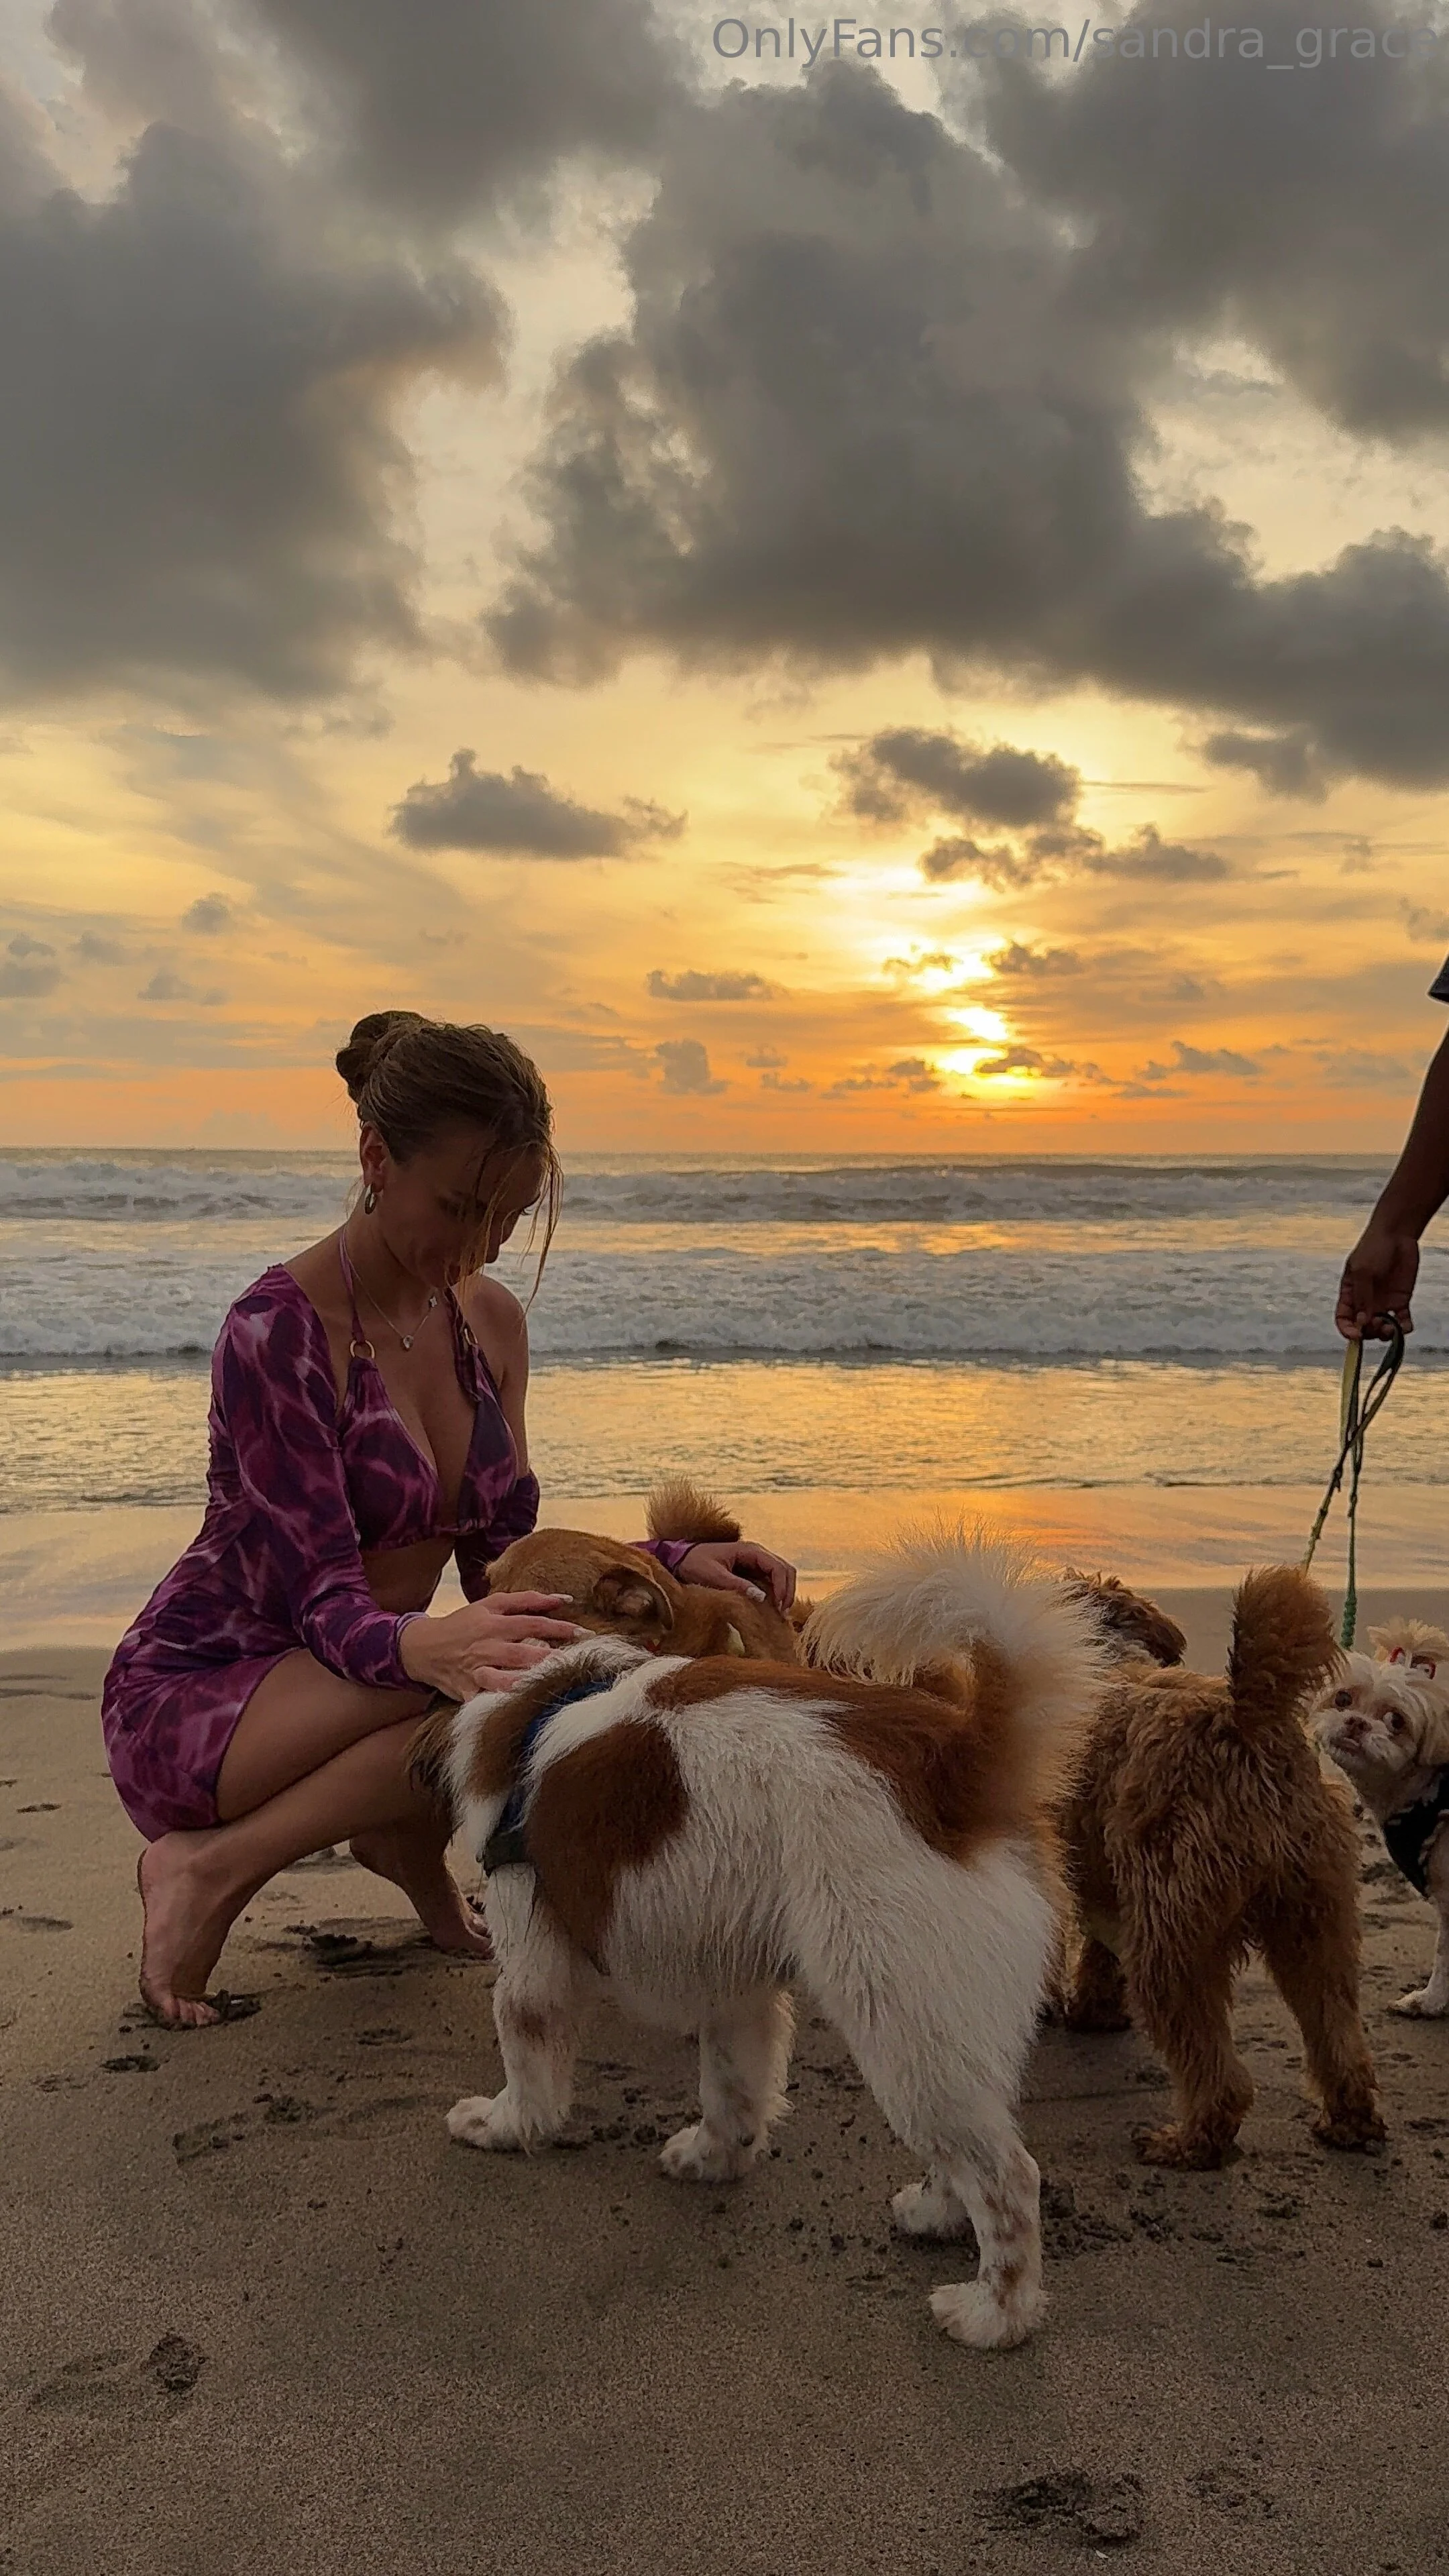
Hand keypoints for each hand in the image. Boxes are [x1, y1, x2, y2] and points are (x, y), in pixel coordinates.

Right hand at [400, 1592, 586, 1697]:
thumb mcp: (490, 1604)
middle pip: (521, 1654)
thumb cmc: (464, 1624)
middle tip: (574, 1664)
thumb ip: (526, 1600)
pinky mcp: (466, 1692)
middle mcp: (486, 1647)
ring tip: (548, 1686)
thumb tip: (563, 1599)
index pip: (531, 1624)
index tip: (583, 1633)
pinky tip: (517, 1711)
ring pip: (502, 1680)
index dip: (558, 1628)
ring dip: (525, 1684)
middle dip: (549, 1659)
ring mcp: (475, 1671)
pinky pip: (483, 1701)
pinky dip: (497, 1707)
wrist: (423, 1647)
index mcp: (494, 1624)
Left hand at [675, 1540, 796, 1612]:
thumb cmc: (695, 1564)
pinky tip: (772, 1608)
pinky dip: (775, 1593)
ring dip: (784, 1592)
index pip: (777, 1566)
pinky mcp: (751, 1571)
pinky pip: (770, 1581)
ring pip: (780, 1575)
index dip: (783, 1587)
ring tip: (780, 1613)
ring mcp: (755, 1562)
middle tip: (783, 1613)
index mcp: (749, 1550)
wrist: (680, 1559)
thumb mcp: (713, 1576)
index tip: (779, 1606)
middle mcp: (757, 1554)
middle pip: (785, 1570)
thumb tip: (761, 1597)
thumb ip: (737, 1585)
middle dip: (787, 1591)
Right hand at [1335, 1219, 1419, 1340]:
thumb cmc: (1373, 1247)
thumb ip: (1362, 1298)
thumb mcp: (1362, 1271)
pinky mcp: (1400, 1301)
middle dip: (1369, 1332)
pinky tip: (1405, 1327)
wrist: (1398, 1234)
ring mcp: (1383, 1302)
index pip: (1344, 1318)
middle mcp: (1365, 1301)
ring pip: (1382, 1328)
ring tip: (1391, 1327)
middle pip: (1363, 1327)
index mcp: (1349, 1294)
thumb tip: (1361, 1322)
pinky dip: (1404, 1328)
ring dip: (1385, 1333)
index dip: (1347, 1330)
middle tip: (1378, 1325)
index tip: (1356, 1335)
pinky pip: (1402, 1321)